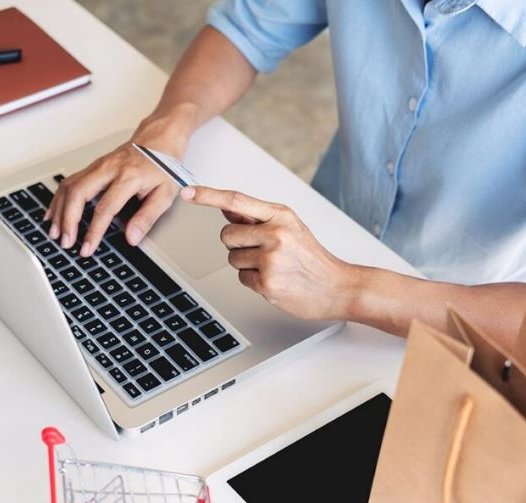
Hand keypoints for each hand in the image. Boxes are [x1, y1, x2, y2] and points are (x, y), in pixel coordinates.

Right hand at [46, 112, 191, 256]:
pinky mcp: (92, 166)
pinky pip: (69, 182)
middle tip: (65, 241)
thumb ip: (147, 217)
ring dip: (59, 211)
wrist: (159, 139)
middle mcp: (109, 169)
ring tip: (55, 232)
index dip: (94, 231)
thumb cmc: (163, 166)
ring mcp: (98, 165)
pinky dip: (59, 199)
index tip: (87, 248)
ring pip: (69, 186)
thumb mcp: (165, 194)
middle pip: (79, 193)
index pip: (105, 208)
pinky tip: (54, 214)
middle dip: (68, 220)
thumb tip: (132, 238)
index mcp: (129, 177)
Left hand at [180, 186, 358, 320]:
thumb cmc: (313, 258)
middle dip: (237, 245)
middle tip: (261, 252)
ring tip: (273, 267)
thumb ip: (258, 218)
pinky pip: (242, 278)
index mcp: (280, 215)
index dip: (208, 196)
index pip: (236, 200)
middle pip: (227, 235)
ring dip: (247, 265)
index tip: (188, 192)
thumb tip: (227, 208)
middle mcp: (276, 233)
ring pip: (232, 259)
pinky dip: (254, 282)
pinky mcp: (268, 283)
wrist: (338, 287)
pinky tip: (275, 280)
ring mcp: (272, 259)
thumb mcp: (290, 227)